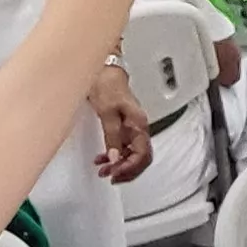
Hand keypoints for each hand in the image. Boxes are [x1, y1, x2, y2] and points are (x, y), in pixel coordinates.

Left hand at [89, 64, 154, 183]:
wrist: (104, 70)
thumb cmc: (108, 85)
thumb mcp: (107, 112)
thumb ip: (111, 136)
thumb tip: (114, 157)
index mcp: (139, 124)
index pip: (142, 155)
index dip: (129, 168)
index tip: (114, 173)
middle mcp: (139, 128)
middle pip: (141, 159)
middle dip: (126, 171)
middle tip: (110, 176)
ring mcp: (133, 128)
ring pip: (134, 155)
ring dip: (121, 166)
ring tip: (105, 171)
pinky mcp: (125, 127)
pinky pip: (126, 148)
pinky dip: (116, 157)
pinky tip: (104, 159)